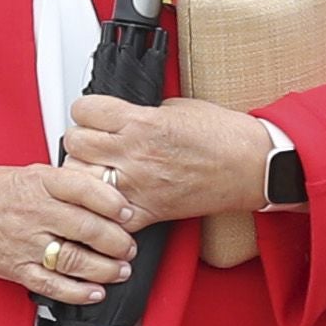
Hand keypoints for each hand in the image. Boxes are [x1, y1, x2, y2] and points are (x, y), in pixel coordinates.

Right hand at [0, 161, 137, 306]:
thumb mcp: (30, 172)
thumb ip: (65, 183)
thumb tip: (106, 191)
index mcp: (39, 183)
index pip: (84, 189)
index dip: (113, 202)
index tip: (130, 212)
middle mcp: (34, 212)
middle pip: (86, 228)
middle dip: (117, 241)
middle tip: (129, 246)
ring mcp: (25, 243)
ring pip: (74, 259)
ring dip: (105, 268)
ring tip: (121, 270)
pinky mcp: (16, 268)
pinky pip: (51, 284)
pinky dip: (77, 292)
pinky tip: (95, 292)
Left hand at [60, 92, 276, 232]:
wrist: (250, 166)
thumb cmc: (222, 135)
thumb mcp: (176, 107)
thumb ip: (140, 112)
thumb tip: (117, 117)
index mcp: (142, 121)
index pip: (84, 109)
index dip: (85, 111)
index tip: (92, 116)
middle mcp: (134, 152)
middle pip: (75, 142)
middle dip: (80, 140)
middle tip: (92, 143)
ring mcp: (138, 184)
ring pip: (81, 180)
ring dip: (85, 175)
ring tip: (99, 172)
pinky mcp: (148, 211)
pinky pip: (107, 218)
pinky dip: (103, 212)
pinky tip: (109, 203)